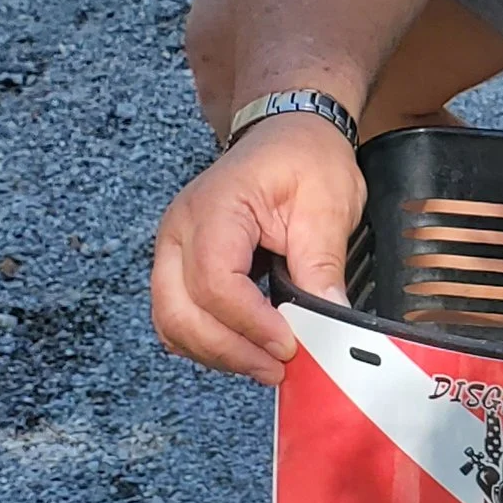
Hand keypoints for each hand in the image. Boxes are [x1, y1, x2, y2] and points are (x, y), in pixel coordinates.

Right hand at [150, 115, 364, 382]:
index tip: (289, 346)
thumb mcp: (328, 204)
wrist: (289, 133)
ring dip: (215, 353)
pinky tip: (244, 349)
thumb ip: (323, 265)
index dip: (250, 324)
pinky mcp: (181, 266)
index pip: (215, 282)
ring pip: (171, 322)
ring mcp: (173, 249)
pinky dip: (206, 343)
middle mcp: (179, 230)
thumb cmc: (305, 158)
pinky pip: (177, 318)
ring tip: (266, 365)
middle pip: (179, 310)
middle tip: (276, 369)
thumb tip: (331, 321)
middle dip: (228, 350)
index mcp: (215, 207)